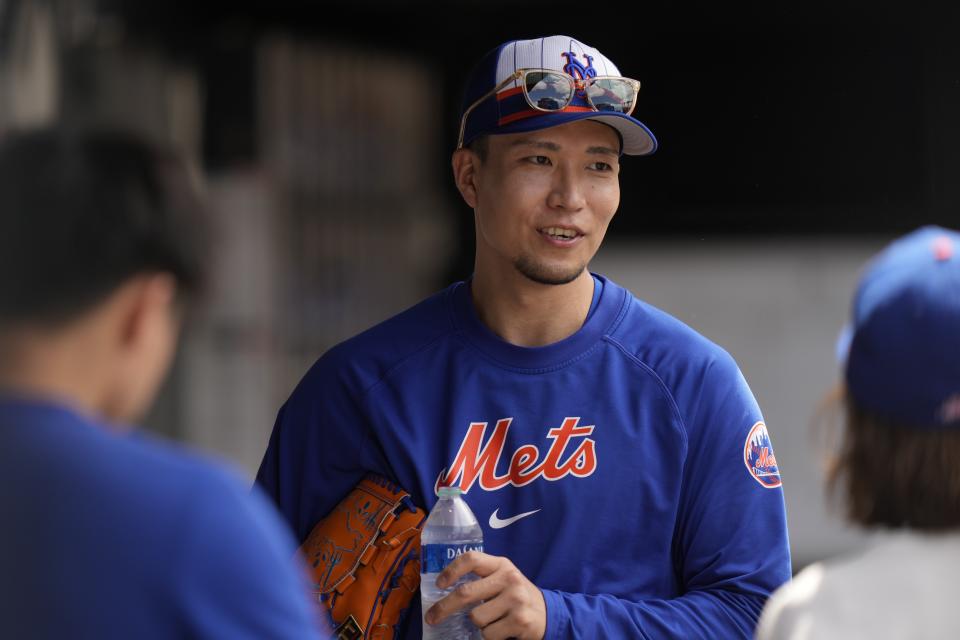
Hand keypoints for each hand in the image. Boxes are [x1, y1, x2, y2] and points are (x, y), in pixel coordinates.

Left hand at [424, 551, 545, 639]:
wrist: (548, 613)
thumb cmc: (516, 595)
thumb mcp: (503, 579)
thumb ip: (482, 578)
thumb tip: (444, 589)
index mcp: (501, 564)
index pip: (471, 559)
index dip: (451, 571)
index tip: (439, 584)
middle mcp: (509, 578)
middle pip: (465, 593)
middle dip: (444, 607)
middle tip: (431, 617)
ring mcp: (515, 600)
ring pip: (475, 617)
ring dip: (477, 623)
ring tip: (491, 620)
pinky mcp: (519, 621)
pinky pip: (488, 633)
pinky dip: (488, 635)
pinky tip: (500, 629)